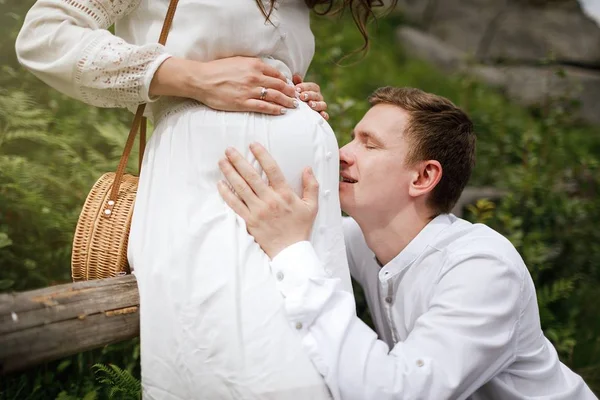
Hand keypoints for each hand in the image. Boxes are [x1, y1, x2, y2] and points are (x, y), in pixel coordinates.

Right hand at [150, 56, 298, 115]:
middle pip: (279, 86)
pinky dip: (274, 109)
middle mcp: (254, 77)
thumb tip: (264, 69)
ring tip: (293, 106)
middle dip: (290, 92)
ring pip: (274, 96)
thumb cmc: (217, 70)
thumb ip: (252, 65)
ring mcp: (249, 91)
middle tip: (297, 98)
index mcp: (254, 65)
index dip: (286, 82)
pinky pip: (263, 106)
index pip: (277, 74)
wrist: (201, 79)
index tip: (291, 87)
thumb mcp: (238, 61)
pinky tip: (281, 111)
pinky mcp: (242, 103)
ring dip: (286, 101)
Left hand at [217, 143, 319, 258]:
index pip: (272, 169)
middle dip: (238, 160)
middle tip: (229, 149)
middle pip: (251, 176)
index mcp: (284, 194)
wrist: (290, 251)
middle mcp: (269, 200)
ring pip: (240, 188)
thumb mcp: (312, 206)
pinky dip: (226, 194)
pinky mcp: (249, 221)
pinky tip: (220, 184)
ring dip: (229, 173)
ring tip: (222, 162)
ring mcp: (257, 210)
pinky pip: (234, 205)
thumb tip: (307, 168)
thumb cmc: (301, 228)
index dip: (261, 155)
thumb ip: (311, 186)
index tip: (253, 144)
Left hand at [293, 74, 328, 119]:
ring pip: (323, 104)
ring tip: (310, 104)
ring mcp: (321, 107)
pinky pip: (326, 116)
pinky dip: (325, 115)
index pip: (312, 86)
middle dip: (309, 95)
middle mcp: (318, 98)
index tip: (296, 89)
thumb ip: (296, 84)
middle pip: (317, 95)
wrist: (298, 111)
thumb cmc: (297, 98)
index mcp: (313, 90)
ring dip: (317, 104)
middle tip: (302, 96)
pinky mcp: (321, 116)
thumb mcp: (296, 91)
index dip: (305, 87)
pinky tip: (321, 115)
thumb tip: (296, 76)